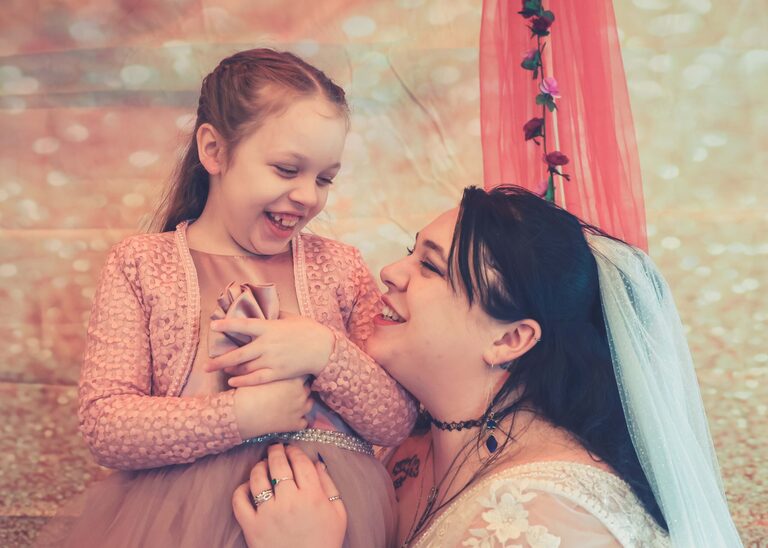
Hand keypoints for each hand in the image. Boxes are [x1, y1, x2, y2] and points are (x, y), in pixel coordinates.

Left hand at [206, 313, 334, 386]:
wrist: (324, 349)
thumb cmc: (309, 330)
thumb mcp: (291, 318)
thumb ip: (275, 315)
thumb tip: (265, 310)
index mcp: (270, 328)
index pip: (243, 326)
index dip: (227, 325)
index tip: (213, 326)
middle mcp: (267, 345)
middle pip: (238, 354)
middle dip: (219, 361)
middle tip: (206, 366)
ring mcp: (272, 360)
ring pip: (245, 368)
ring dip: (231, 370)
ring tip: (222, 370)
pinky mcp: (278, 373)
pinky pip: (256, 379)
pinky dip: (243, 381)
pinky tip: (233, 382)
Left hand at [232, 444, 345, 547]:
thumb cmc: (325, 542)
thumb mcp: (338, 514)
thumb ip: (329, 486)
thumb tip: (317, 462)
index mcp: (312, 496)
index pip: (300, 462)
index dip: (295, 451)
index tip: (292, 449)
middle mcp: (289, 501)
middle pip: (278, 465)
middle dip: (276, 451)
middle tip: (276, 447)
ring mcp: (268, 514)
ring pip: (257, 478)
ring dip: (259, 466)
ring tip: (263, 464)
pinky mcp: (252, 527)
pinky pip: (239, 501)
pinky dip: (241, 489)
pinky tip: (248, 486)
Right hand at [233, 379, 312, 438]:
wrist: (241, 414)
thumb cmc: (248, 392)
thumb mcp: (262, 376)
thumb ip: (275, 372)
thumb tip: (278, 370)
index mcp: (294, 379)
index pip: (304, 374)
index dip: (295, 377)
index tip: (288, 379)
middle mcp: (301, 393)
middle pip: (307, 388)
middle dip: (298, 390)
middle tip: (285, 392)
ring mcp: (300, 409)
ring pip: (309, 404)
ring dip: (301, 404)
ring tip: (287, 405)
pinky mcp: (296, 424)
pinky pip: (304, 422)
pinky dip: (298, 421)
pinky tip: (288, 418)